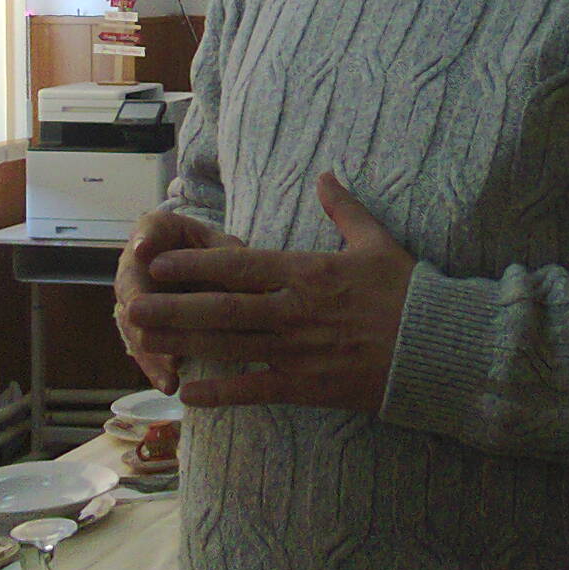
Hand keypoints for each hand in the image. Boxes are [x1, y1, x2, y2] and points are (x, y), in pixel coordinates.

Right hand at [114, 210, 243, 393]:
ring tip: (167, 371)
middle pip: (132, 290)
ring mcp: (133, 300)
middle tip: (144, 325)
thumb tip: (233, 258)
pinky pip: (148, 350)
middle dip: (140, 311)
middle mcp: (133, 267)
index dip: (144, 243)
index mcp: (152, 235)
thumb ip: (224, 251)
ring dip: (150, 350)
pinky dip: (157, 368)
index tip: (143, 250)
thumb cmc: (211, 253)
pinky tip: (169, 385)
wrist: (199, 270)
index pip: (145, 235)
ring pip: (136, 328)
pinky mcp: (144, 329)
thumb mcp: (219, 243)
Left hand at [124, 173, 415, 413]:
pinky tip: (189, 394)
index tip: (158, 263)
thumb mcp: (377, 241)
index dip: (194, 265)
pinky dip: (220, 392)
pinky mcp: (307, 385)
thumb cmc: (408, 292)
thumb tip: (326, 175)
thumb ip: (344, 209)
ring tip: (144, 340)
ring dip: (183, 342)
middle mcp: (295, 310)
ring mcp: (298, 350)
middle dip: (172, 306)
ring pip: (228, 345)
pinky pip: (255, 389)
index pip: (239, 266)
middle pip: (221, 307)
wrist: (437, 345)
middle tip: (131, 304)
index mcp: (307, 271)